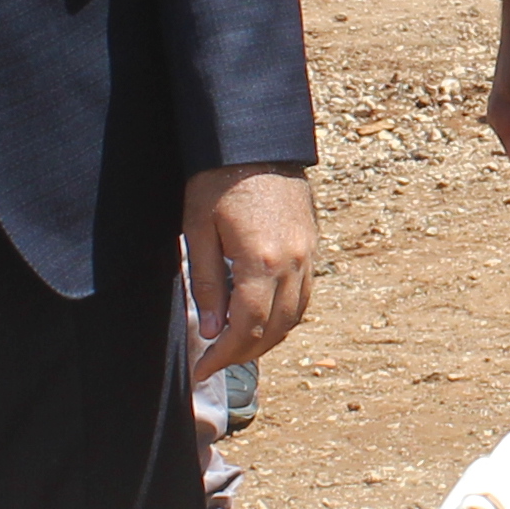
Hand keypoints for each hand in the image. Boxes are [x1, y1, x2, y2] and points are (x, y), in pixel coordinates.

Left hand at [186, 166, 318, 378]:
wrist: (254, 137)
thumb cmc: (217, 179)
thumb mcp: (197, 230)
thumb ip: (205, 283)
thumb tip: (212, 331)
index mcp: (259, 261)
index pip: (247, 328)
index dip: (224, 356)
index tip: (201, 371)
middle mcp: (292, 262)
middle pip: (275, 330)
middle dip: (244, 355)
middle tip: (214, 365)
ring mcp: (307, 253)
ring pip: (296, 316)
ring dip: (268, 340)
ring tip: (236, 349)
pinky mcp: (311, 244)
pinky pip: (304, 295)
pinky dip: (285, 317)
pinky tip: (262, 320)